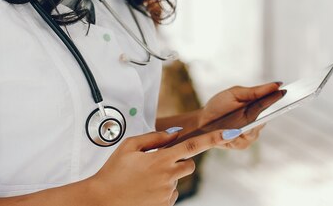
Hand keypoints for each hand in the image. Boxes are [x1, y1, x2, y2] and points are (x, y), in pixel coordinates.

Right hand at [89, 128, 231, 205]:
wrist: (102, 200)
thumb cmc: (113, 172)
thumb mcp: (129, 146)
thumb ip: (154, 138)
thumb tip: (175, 133)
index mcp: (160, 160)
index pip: (192, 146)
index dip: (213, 139)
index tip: (230, 133)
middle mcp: (167, 178)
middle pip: (189, 164)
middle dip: (179, 160)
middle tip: (158, 161)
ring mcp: (167, 194)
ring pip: (178, 180)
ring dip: (168, 176)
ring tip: (144, 178)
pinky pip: (171, 194)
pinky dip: (163, 190)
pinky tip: (145, 189)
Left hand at [198, 82, 281, 149]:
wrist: (202, 121)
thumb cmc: (219, 105)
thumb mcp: (236, 94)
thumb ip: (255, 92)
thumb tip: (277, 84)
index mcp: (257, 107)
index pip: (273, 103)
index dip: (281, 98)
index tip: (286, 92)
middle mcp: (257, 122)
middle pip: (266, 118)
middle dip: (265, 114)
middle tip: (262, 108)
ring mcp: (250, 134)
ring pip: (256, 131)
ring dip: (248, 127)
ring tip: (242, 123)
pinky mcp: (242, 144)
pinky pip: (245, 140)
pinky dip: (238, 136)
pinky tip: (231, 132)